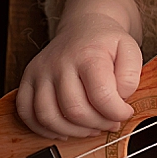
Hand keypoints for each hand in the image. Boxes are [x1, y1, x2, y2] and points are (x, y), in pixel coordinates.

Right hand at [15, 0, 143, 138]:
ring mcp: (40, 72)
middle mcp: (59, 63)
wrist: (83, 27)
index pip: (101, 95)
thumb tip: (119, 99)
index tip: (125, 112)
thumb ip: (130, 76)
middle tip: (110, 121)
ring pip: (49, 116)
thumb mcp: (130, 50)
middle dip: (98, 124)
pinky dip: (43, 128)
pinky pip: (26, 112)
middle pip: (75, 110)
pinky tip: (65, 128)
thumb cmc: (106, 43)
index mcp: (87, 55)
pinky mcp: (28, 80)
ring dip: (74, 131)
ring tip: (91, 127)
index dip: (117, 112)